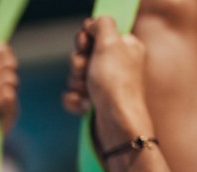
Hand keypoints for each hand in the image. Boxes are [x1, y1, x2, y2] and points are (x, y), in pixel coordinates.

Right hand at [63, 17, 152, 149]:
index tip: (86, 46)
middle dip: (78, 65)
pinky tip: (85, 105)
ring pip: (75, 75)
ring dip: (76, 83)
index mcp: (124, 46)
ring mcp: (104, 84)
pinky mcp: (94, 101)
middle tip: (87, 71)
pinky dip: (75, 100)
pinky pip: (72, 94)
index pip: (95, 33)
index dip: (85, 40)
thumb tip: (93, 23)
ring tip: (88, 92)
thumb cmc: (116, 84)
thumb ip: (102, 24)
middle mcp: (116, 63)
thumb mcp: (110, 43)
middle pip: (81, 54)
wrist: (116, 122)